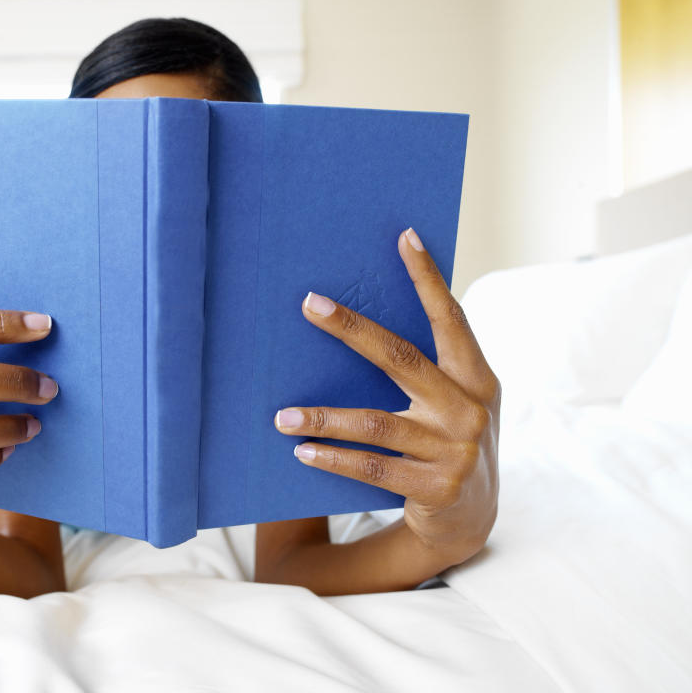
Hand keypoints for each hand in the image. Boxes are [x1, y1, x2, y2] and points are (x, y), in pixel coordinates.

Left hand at [274, 228, 498, 566]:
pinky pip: (371, 467)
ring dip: (322, 418)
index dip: (428, 279)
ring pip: (374, 423)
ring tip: (281, 415)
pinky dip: (332, 458)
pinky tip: (302, 450)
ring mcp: (454, 451)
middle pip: (401, 358)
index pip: (450, 319)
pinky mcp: (434, 488)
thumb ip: (430, 369)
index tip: (404, 237)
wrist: (472, 519)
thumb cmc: (450, 443)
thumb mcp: (455, 402)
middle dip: (352, 328)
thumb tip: (361, 325)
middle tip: (309, 305)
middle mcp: (469, 409)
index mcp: (476, 378)